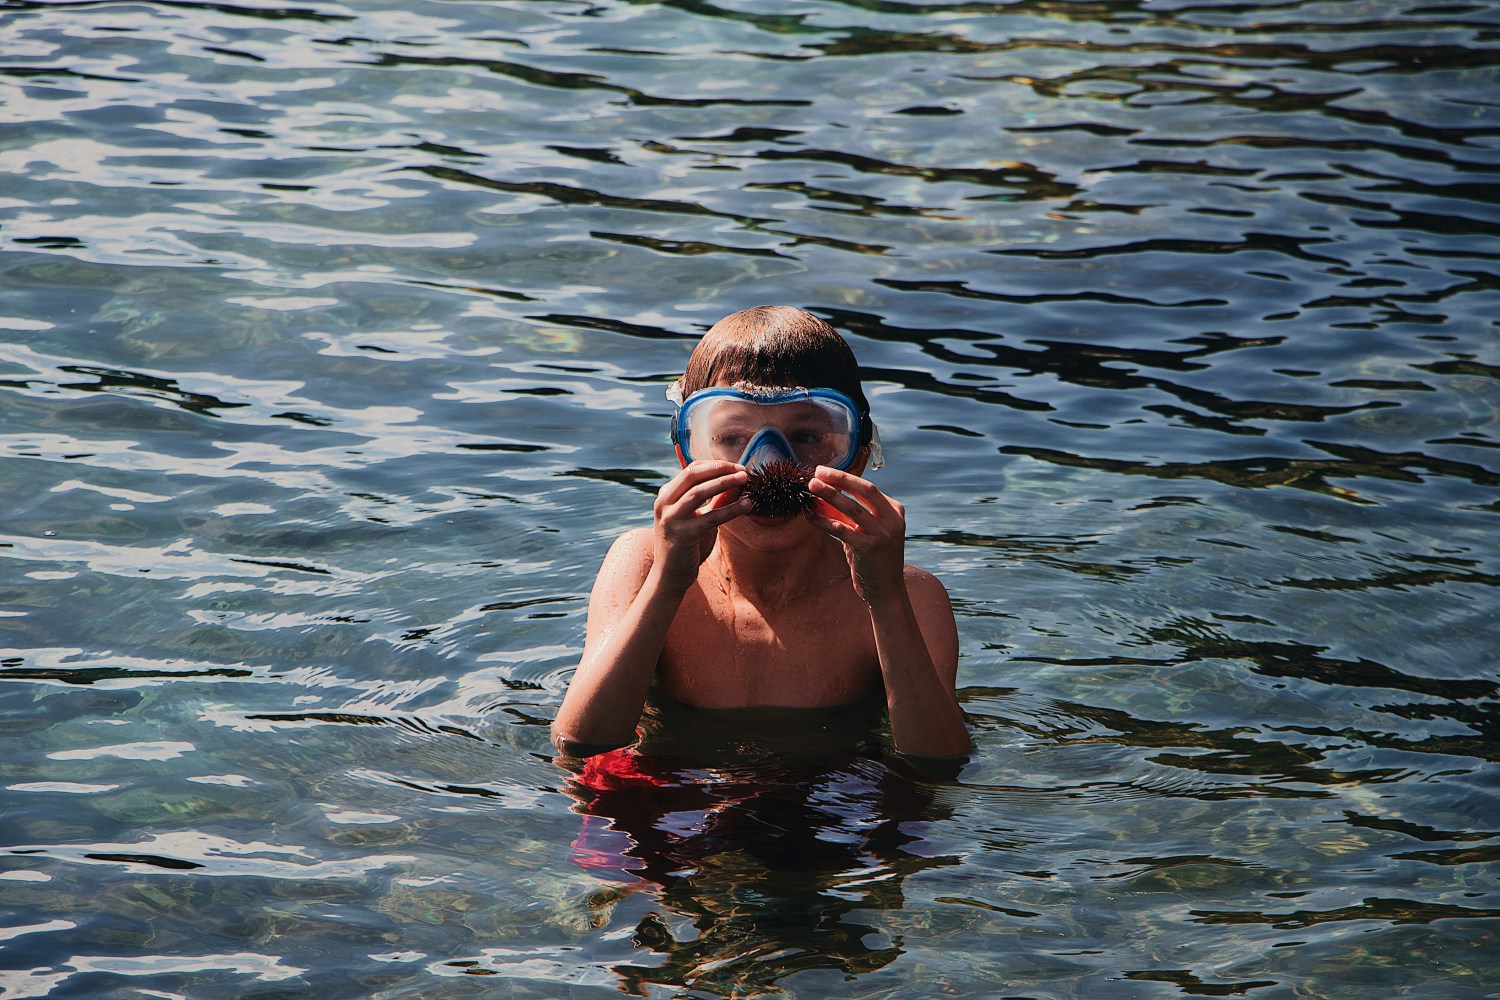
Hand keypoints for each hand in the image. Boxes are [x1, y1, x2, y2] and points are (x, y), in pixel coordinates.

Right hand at [652, 461, 748, 592]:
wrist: (670, 575)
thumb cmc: (687, 545)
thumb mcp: (701, 518)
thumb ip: (715, 500)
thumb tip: (738, 483)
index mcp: (667, 495)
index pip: (692, 469)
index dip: (715, 465)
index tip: (737, 467)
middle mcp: (664, 503)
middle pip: (693, 475)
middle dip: (720, 469)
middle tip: (743, 470)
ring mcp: (670, 519)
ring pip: (698, 492)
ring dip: (724, 482)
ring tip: (745, 480)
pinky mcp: (681, 535)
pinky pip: (710, 518)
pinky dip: (730, 510)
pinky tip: (747, 506)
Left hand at [806, 466, 906, 606]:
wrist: (886, 590)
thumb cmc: (874, 559)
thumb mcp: (867, 532)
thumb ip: (851, 516)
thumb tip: (825, 496)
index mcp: (894, 511)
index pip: (868, 488)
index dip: (845, 478)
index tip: (824, 472)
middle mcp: (892, 520)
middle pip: (865, 490)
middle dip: (841, 478)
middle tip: (818, 472)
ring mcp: (883, 534)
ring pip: (853, 508)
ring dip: (830, 495)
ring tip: (812, 487)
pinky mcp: (870, 548)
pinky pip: (842, 530)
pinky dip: (824, 521)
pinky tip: (810, 516)